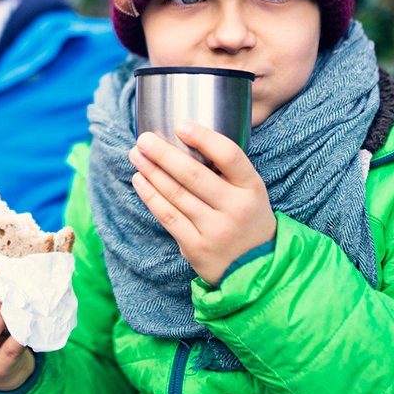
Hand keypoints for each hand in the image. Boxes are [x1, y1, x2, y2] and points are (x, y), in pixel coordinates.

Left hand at [129, 122, 276, 285]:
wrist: (257, 269)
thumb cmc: (247, 218)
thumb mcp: (251, 192)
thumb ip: (227, 170)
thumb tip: (184, 139)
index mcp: (252, 188)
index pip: (229, 156)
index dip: (204, 138)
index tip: (180, 125)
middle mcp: (235, 208)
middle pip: (194, 175)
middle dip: (164, 154)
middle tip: (144, 139)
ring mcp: (216, 230)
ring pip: (176, 195)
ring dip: (152, 172)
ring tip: (136, 155)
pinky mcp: (197, 247)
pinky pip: (168, 217)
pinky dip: (150, 196)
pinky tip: (140, 181)